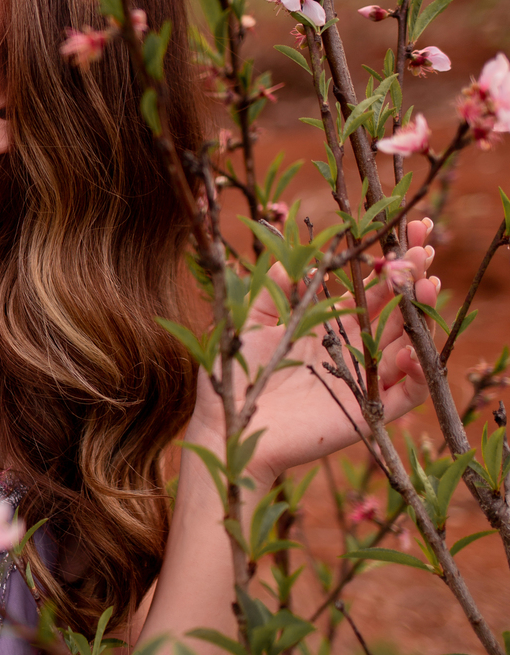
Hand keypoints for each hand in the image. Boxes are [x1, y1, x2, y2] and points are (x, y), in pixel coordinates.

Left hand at [187, 218, 440, 484]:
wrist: (228, 424)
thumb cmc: (235, 374)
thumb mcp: (251, 320)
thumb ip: (274, 285)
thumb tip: (301, 256)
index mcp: (332, 325)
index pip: (374, 288)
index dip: (394, 261)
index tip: (411, 230)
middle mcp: (354, 348)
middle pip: (397, 309)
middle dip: (414, 276)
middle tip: (424, 248)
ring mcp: (363, 379)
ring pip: (408, 344)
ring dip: (421, 314)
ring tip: (427, 284)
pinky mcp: (366, 412)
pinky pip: (407, 394)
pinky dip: (418, 373)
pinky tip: (412, 348)